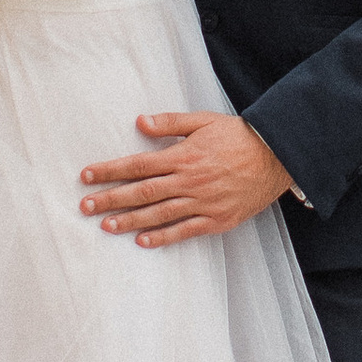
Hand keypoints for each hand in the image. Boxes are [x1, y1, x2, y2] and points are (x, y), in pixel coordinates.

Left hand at [80, 110, 293, 245]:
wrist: (277, 155)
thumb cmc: (239, 135)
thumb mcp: (204, 120)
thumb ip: (170, 123)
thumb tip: (140, 122)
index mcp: (183, 155)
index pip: (138, 164)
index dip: (110, 170)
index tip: (87, 176)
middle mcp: (189, 180)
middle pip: (142, 192)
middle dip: (110, 199)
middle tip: (85, 207)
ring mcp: (203, 202)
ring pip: (159, 214)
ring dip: (130, 221)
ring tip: (106, 226)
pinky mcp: (217, 219)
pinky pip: (185, 230)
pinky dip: (163, 237)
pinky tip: (142, 241)